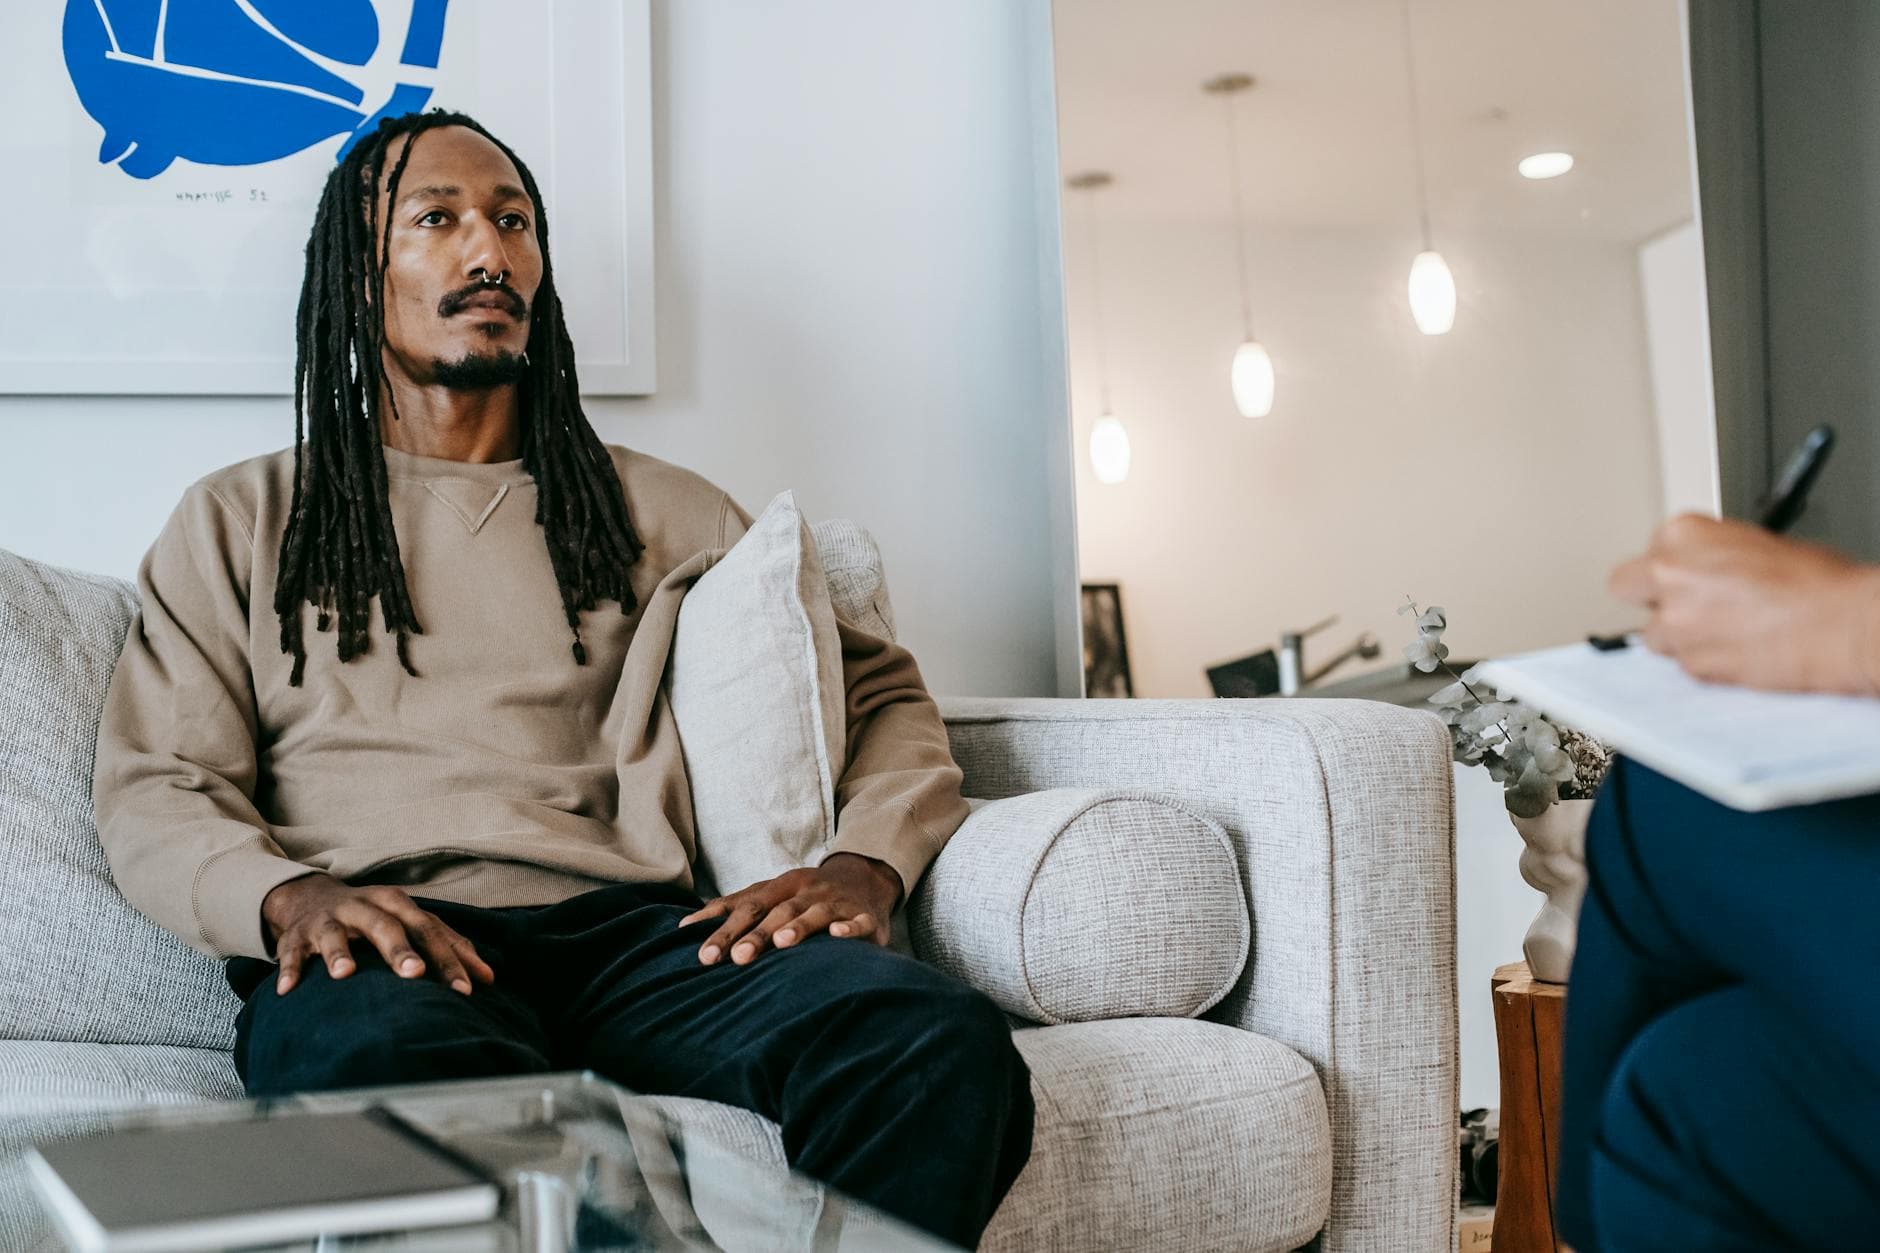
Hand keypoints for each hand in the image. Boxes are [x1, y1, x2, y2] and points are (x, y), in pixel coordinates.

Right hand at [260, 875, 495, 996]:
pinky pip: (290, 953)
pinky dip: (288, 970)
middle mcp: (364, 907)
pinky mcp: (296, 935)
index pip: (430, 930)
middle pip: (385, 926)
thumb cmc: (376, 916)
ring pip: (334, 934)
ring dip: (338, 953)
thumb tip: (490, 977)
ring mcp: (328, 920)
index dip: (449, 958)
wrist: (312, 897)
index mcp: (397, 904)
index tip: (467, 989)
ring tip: (344, 974)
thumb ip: (449, 946)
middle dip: (399, 950)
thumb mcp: (411, 921)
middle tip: (414, 974)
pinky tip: (287, 991)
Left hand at [679, 853, 902, 966]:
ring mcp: (836, 902)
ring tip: (781, 942)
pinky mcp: (865, 917)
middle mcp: (806, 891)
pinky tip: (837, 935)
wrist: (864, 879)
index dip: (726, 930)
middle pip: (778, 912)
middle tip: (737, 958)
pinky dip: (849, 929)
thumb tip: (683, 926)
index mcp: (781, 886)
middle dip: (757, 934)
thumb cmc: (804, 894)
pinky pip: (859, 922)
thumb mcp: (770, 894)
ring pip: (815, 913)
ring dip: (798, 926)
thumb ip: (731, 908)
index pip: (748, 908)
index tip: (705, 956)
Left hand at [1609, 513, 1879, 693]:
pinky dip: (1703, 662)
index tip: (1690, 575)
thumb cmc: (1819, 584)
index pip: (1652, 550)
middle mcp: (1668, 574)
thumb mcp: (1762, 543)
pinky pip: (1682, 665)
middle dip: (1650, 596)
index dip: (1673, 567)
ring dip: (1679, 635)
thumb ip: (1717, 554)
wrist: (1842, 624)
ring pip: (1653, 633)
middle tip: (1683, 603)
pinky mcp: (1690, 662)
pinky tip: (1736, 653)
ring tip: (1722, 633)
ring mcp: (1675, 621)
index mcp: (1684, 534)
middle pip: (1627, 586)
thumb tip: (1709, 569)